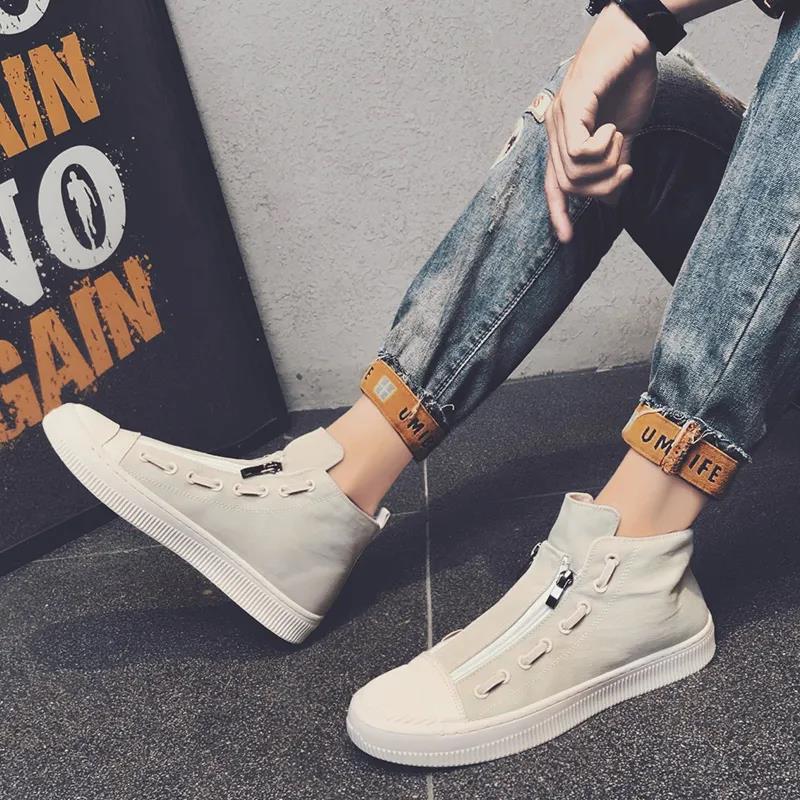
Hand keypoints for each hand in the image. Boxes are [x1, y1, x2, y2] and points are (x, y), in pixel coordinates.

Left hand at [545, 4, 657, 242]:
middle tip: (625, 170)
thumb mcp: (625, 131)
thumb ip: (614, 163)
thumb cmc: (630, 80)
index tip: (566, 239)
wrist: (637, 38)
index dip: (557, 213)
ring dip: (606, 166)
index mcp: (564, 137)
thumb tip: (614, 197)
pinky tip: (613, 129)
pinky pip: (579, 150)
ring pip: (574, 172)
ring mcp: (560, 117)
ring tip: (621, 141)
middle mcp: (555, 129)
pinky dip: (602, 148)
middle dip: (601, 189)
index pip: (552, 184)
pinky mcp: (573, 105)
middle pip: (568, 185)